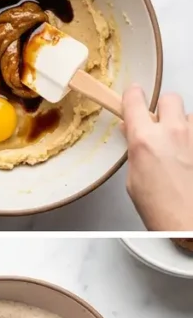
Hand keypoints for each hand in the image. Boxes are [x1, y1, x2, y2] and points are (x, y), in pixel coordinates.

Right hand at [123, 85, 192, 230]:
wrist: (188, 221)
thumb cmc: (162, 209)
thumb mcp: (134, 180)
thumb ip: (136, 152)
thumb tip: (136, 139)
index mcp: (145, 140)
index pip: (134, 101)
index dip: (132, 97)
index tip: (132, 96)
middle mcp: (171, 132)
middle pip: (168, 99)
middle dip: (162, 109)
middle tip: (158, 125)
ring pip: (187, 115)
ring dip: (181, 126)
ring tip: (177, 148)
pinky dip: (191, 139)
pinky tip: (187, 157)